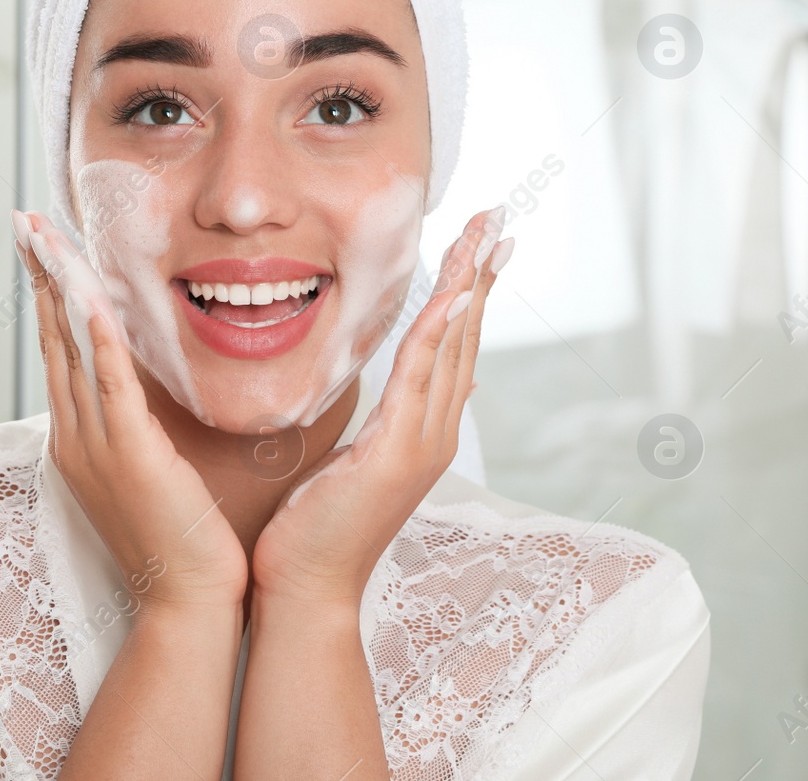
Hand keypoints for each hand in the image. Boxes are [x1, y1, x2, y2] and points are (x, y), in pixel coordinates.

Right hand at [14, 210, 247, 616]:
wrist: (186, 599)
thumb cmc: (178, 539)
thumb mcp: (147, 469)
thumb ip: (136, 423)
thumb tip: (141, 385)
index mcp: (77, 438)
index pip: (60, 350)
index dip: (50, 295)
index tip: (43, 249)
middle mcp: (75, 435)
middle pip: (52, 338)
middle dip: (41, 276)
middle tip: (26, 222)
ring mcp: (96, 444)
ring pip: (71, 349)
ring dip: (60, 288)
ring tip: (46, 238)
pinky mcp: (130, 453)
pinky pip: (111, 385)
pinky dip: (98, 339)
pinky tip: (90, 298)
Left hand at [250, 206, 512, 610]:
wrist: (307, 588)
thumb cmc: (316, 527)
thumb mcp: (353, 458)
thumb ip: (384, 419)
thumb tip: (407, 385)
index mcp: (422, 430)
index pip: (452, 345)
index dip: (468, 291)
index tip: (482, 242)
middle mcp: (434, 432)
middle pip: (465, 336)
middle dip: (480, 274)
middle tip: (500, 218)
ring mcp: (423, 443)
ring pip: (452, 347)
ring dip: (468, 286)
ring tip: (486, 235)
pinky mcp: (398, 453)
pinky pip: (423, 377)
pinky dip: (440, 332)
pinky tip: (455, 294)